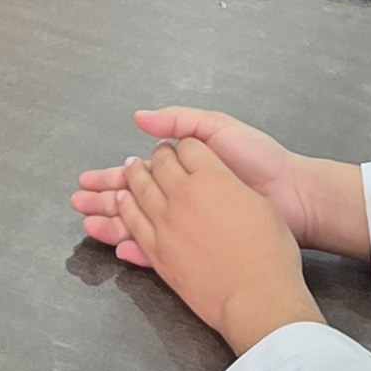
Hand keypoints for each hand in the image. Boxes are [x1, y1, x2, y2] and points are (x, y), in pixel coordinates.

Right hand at [72, 107, 366, 262]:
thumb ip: (181, 122)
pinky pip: (163, 251)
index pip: (136, 176)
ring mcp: (189, 225)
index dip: (111, 178)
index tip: (87, 180)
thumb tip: (139, 118)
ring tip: (88, 227)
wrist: (293, 194)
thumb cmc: (258, 159)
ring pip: (140, 227)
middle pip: (131, 202)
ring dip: (113, 226)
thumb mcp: (218, 129)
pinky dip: (141, 252)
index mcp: (183, 172)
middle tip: (76, 205)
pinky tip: (121, 251)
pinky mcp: (200, 248)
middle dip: (102, 202)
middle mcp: (181, 199)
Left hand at [110, 138, 319, 355]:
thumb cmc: (269, 254)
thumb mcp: (259, 206)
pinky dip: (127, 209)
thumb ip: (232, 188)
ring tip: (129, 170)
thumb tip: (220, 183)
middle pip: (160, 165)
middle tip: (153, 154)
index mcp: (212, 178)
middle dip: (157, 156)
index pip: (189, 148)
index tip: (183, 147)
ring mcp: (166, 224)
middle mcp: (183, 196)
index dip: (185, 146)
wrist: (257, 296)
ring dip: (133, 177)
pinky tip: (124, 203)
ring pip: (139, 190)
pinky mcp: (157, 251)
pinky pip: (134, 223)